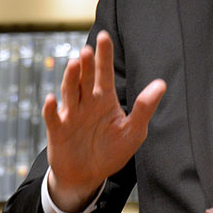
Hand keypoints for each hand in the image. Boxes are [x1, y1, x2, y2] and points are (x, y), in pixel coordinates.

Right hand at [43, 30, 164, 211]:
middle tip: (89, 50)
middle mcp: (86, 102)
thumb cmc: (112, 151)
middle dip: (87, 64)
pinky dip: (51, 109)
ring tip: (75, 63)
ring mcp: (71, 115)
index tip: (105, 37)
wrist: (88, 176)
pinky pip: (53, 118)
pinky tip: (52, 99)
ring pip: (70, 92)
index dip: (104, 56)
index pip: (105, 73)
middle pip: (86, 79)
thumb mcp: (133, 131)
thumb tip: (161, 84)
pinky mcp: (58, 131)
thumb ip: (145, 108)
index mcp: (104, 99)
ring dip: (71, 78)